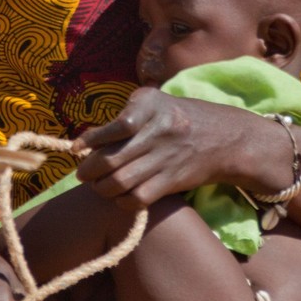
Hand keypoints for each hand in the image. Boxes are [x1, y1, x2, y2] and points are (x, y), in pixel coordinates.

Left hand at [75, 87, 253, 208]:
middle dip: (89, 170)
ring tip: (97, 185)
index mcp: (151, 106)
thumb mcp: (154, 100)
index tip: (76, 148)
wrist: (225, 138)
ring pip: (121, 181)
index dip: (91, 140)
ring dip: (101, 188)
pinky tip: (118, 196)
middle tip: (82, 173)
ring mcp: (166, 158)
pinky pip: (139, 198)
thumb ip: (124, 113)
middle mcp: (159, 131)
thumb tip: (89, 140)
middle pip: (113, 159)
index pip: (117, 126)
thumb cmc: (177, 116)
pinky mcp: (173, 181)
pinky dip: (122, 200)